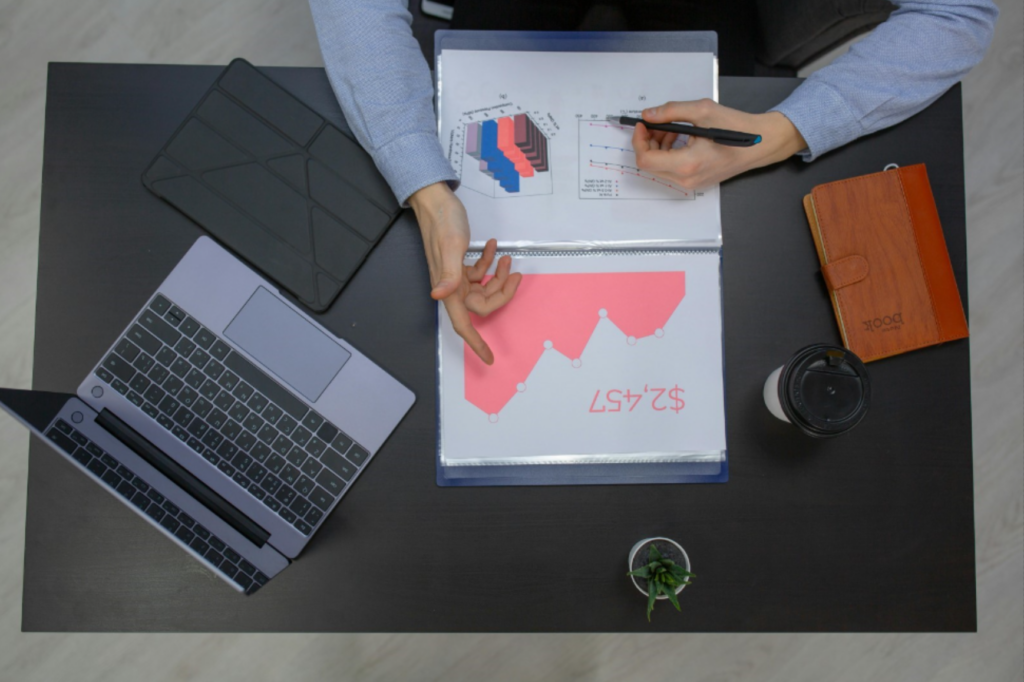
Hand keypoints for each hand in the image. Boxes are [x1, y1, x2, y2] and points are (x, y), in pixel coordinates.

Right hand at [407, 182, 521, 364]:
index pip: (463, 324)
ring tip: (507, 258)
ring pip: (484, 288)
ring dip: (499, 275)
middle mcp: (451, 286)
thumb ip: (448, 273)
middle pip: (482, 304)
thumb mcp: (450, 246)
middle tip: (515, 273)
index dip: (475, 343)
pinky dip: (490, 262)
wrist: (434, 200)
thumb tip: (439, 295)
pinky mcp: (459, 264)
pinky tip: (494, 248)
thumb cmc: (441, 220)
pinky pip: (479, 272)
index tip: (488, 358)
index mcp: (447, 288)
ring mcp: (455, 276)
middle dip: (502, 291)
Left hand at [632, 99, 807, 188]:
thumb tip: (649, 115)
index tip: (642, 124)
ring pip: (660, 168)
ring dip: (658, 147)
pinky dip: (669, 153)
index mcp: (687, 163)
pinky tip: (679, 138)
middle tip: (655, 123)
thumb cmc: (735, 127)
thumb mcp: (702, 111)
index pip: (646, 160)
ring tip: (670, 129)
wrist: (759, 144)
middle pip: (650, 165)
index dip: (639, 141)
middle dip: (648, 142)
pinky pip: (672, 170)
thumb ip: (671, 111)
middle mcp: (687, 179)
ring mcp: (691, 184)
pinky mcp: (695, 182)